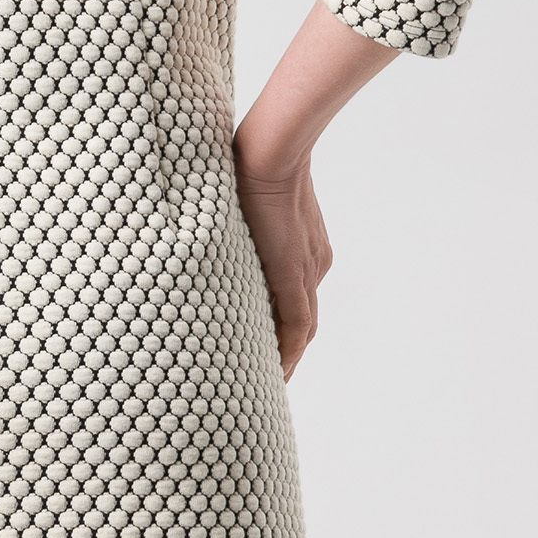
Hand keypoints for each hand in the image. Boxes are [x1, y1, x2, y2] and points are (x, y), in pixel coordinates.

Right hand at [231, 129, 331, 380]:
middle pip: (305, 319)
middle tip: (271, 376)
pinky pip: (297, 326)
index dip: (288, 326)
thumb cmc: (252, 166)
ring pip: (303, 327)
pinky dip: (290, 350)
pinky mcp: (295, 276)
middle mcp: (315, 265)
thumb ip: (247, 226)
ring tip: (271, 382)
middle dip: (291, 349)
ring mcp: (308, 271)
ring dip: (290, 356)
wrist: (271, 155)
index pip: (299, 299)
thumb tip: (222, 224)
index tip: (271, 347)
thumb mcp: (250, 202)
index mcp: (307, 251)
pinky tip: (279, 372)